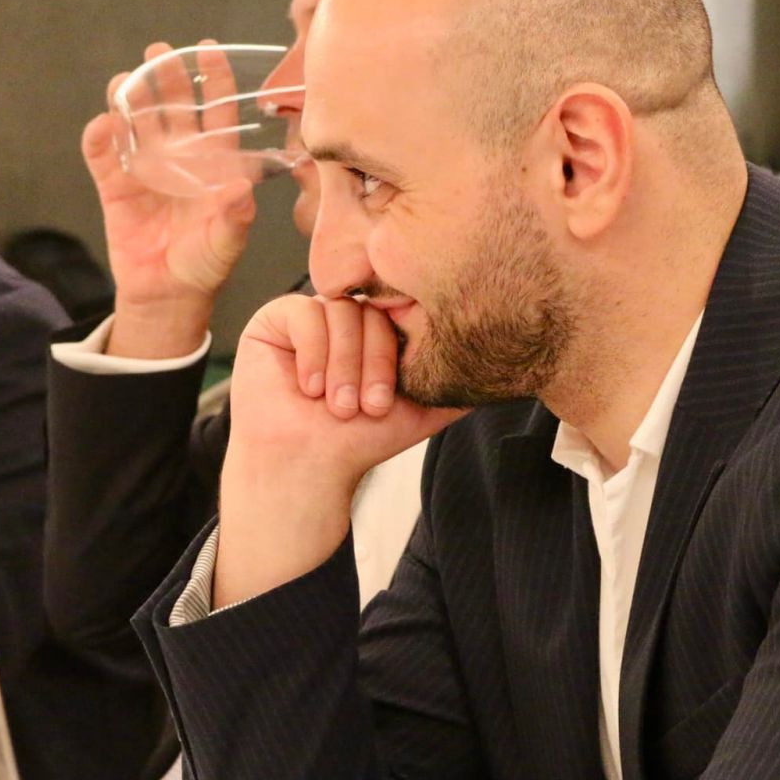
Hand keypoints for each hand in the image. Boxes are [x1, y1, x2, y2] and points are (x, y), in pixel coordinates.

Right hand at [86, 41, 258, 357]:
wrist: (166, 296)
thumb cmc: (205, 265)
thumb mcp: (227, 245)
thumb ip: (234, 218)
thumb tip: (241, 190)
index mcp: (213, 162)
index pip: (217, 111)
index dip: (214, 79)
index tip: (208, 50)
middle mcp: (179, 157)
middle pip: (172, 106)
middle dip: (165, 76)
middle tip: (157, 51)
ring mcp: (145, 168)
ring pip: (135, 122)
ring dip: (128, 99)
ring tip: (124, 83)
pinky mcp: (115, 187)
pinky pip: (103, 156)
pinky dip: (100, 139)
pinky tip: (102, 126)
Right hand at [213, 295, 468, 606]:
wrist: (307, 468)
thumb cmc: (355, 442)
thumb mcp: (418, 411)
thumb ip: (456, 386)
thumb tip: (504, 368)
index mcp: (378, 331)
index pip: (399, 315)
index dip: (396, 354)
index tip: (389, 401)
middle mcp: (347, 317)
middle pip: (371, 310)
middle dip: (372, 364)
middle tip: (366, 408)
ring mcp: (311, 315)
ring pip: (341, 311)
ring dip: (343, 365)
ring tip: (336, 406)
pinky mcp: (275, 319)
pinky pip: (304, 312)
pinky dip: (313, 353)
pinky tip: (309, 387)